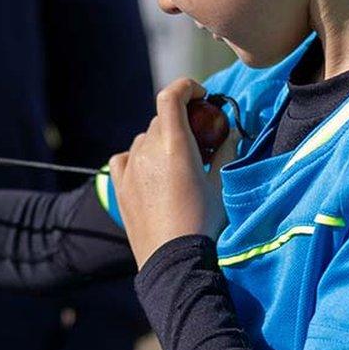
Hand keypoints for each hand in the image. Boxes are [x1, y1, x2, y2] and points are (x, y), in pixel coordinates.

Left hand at [110, 78, 236, 268]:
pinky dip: (137, 157)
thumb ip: (224, 152)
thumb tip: (229, 132)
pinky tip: (150, 171)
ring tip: (177, 164)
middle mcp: (147, 151)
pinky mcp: (119, 185)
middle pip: (161, 119)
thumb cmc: (203, 224)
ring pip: (143, 138)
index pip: (171, 96)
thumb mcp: (221, 186)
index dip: (186, 87)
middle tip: (199, 140)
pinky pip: (125, 158)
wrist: (173, 261)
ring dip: (160, 141)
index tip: (201, 96)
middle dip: (180, 121)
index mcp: (174, 146)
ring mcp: (130, 168)